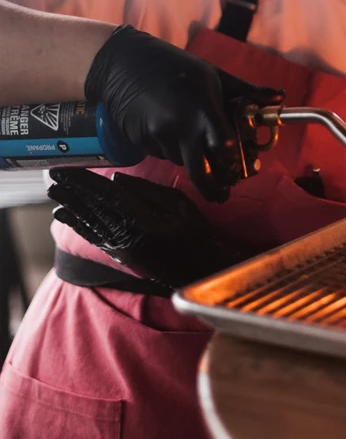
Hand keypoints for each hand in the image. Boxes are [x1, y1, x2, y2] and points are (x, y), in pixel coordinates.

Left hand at [50, 168, 259, 288]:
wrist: (202, 269)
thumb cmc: (196, 233)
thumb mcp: (179, 204)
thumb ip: (147, 191)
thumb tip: (115, 180)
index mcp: (140, 218)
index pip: (104, 195)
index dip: (82, 181)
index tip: (65, 169)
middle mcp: (126, 234)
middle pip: (92, 208)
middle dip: (71, 190)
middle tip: (52, 176)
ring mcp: (122, 248)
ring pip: (89, 223)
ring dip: (70, 206)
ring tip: (54, 193)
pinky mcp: (122, 257)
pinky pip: (94, 238)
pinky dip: (78, 226)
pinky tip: (65, 217)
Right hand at [85, 25, 283, 201]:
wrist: (124, 64)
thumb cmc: (176, 67)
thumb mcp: (214, 75)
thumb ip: (247, 91)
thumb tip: (280, 97)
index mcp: (204, 109)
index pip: (225, 149)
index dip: (234, 164)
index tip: (240, 170)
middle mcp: (181, 127)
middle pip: (201, 173)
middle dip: (213, 189)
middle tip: (222, 192)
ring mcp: (159, 136)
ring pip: (183, 164)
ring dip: (193, 161)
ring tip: (193, 141)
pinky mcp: (143, 141)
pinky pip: (164, 155)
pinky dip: (173, 150)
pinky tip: (171, 132)